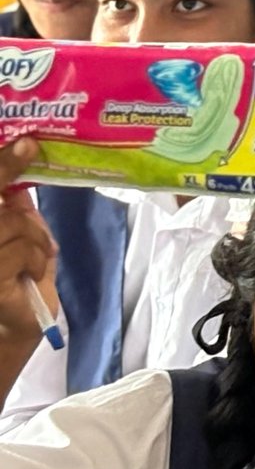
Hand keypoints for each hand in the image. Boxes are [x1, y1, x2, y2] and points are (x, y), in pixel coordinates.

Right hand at [0, 140, 56, 347]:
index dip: (3, 164)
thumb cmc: (19, 276)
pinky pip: (17, 250)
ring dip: (34, 236)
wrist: (15, 325)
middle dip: (12, 183)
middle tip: (28, 156)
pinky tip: (33, 272)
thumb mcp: (20, 231)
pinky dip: (35, 257)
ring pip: (9, 223)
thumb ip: (14, 205)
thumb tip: (23, 161)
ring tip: (38, 254)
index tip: (26, 143)